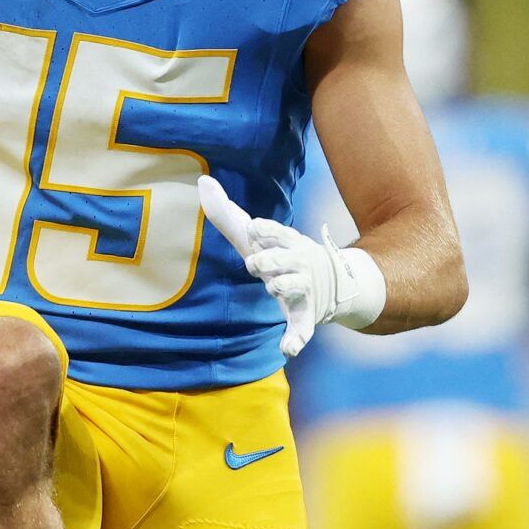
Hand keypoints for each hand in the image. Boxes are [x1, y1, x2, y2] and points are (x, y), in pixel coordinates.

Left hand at [198, 174, 383, 356]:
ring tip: (272, 287)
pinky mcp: (305, 314)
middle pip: (284, 259)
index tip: (254, 228)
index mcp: (286, 241)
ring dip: (282, 287)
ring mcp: (303, 288)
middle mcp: (297, 263)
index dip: (265, 230)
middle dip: (269, 260)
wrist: (326, 280)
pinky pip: (302, 328)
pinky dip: (296, 338)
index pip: (277, 232)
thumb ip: (225, 210)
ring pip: (294, 287)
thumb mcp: (253, 234)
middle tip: (254, 263)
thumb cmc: (277, 252)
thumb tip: (201, 180)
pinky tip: (288, 348)